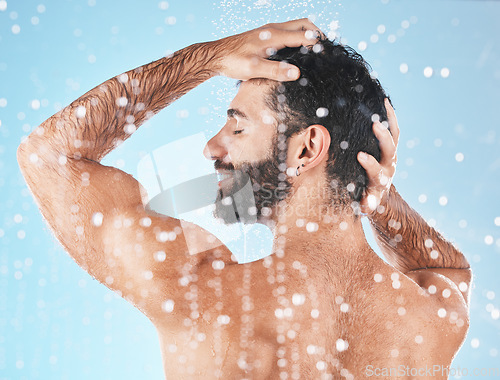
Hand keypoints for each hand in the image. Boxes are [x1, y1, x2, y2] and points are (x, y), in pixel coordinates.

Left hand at [212, 18, 323, 81]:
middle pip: (304, 24)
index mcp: (274, 35)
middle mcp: (273, 29)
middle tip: (325, 49)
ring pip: (296, 26)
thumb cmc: (233, 61)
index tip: (326, 55)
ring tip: (315, 50)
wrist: (216, 56)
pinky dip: (298, 37)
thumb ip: (276, 70)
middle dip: (317, 34)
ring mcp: (269, 31)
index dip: (317, 44)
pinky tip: (297, 51)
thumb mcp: (254, 69)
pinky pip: (288, 31)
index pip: (304, 35)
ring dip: (308, 34)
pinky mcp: (265, 35)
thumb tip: (297, 73)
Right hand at [357, 99, 398, 214]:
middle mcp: (389, 166)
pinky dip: (390, 117)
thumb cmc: (365, 200)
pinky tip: (384, 103)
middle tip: (375, 125)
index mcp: (380, 180)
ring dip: (389, 121)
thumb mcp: (364, 205)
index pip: (376, 171)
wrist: (377, 195)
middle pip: (389, 150)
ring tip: (383, 104)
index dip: (370, 164)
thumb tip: (364, 204)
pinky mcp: (391, 148)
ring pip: (394, 136)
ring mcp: (391, 155)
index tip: (360, 156)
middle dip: (383, 138)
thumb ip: (365, 204)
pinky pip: (394, 130)